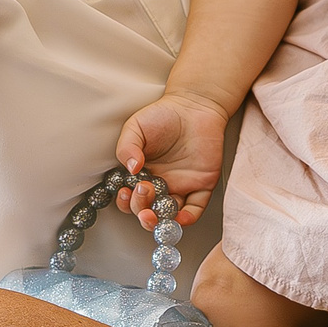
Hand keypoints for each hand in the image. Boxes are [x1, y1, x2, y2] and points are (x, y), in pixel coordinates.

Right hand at [114, 91, 233, 225]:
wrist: (194, 106)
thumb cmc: (162, 115)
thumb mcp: (135, 128)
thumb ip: (127, 147)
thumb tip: (130, 169)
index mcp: (142, 175)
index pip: (130, 198)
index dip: (125, 201)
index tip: (125, 191)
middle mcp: (160, 185)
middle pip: (147, 210)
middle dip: (140, 209)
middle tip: (142, 193)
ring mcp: (181, 187)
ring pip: (169, 215)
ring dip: (161, 220)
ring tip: (154, 214)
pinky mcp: (201, 185)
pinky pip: (196, 208)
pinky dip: (188, 218)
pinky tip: (180, 217)